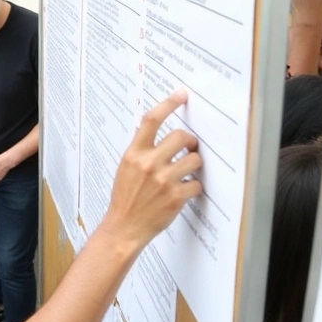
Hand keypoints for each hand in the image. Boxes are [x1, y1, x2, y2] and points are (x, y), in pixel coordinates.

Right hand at [101, 90, 202, 246]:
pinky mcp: (176, 196)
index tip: (180, 95)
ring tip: (185, 174)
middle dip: (190, 142)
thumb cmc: (126, 198)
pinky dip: (194, 188)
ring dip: (193, 165)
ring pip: (194, 159)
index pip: (152, 120)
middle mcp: (149, 163)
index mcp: (134, 154)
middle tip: (189, 148)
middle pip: (181, 136)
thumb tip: (162, 135)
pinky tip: (184, 192)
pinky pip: (197, 183)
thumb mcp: (126, 168)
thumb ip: (142, 150)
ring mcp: (163, 180)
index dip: (168, 104)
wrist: (124, 226)